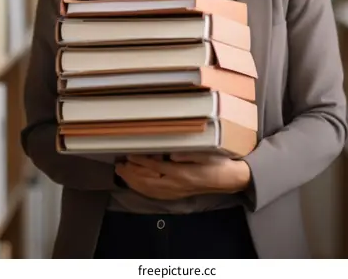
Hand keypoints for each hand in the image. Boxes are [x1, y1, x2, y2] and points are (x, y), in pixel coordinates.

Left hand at [114, 153, 250, 200]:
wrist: (227, 179)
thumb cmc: (217, 162)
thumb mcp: (205, 153)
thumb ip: (188, 154)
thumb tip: (171, 154)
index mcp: (182, 173)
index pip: (155, 168)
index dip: (140, 162)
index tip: (129, 154)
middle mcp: (176, 185)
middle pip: (148, 181)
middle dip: (131, 173)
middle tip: (119, 164)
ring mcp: (175, 191)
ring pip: (149, 189)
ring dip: (134, 181)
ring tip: (122, 172)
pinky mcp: (176, 194)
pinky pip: (155, 194)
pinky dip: (142, 189)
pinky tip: (136, 184)